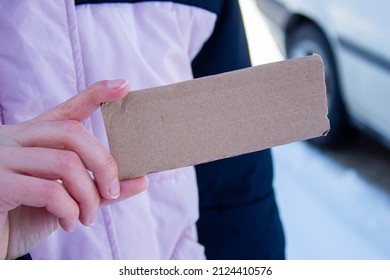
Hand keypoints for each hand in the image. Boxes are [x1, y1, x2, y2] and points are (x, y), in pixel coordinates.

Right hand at [0, 80, 147, 258]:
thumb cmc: (28, 217)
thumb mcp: (68, 198)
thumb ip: (100, 188)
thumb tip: (142, 180)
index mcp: (32, 138)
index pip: (67, 110)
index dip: (96, 95)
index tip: (124, 86)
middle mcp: (14, 139)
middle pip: (73, 133)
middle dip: (103, 164)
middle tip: (111, 192)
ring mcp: (2, 158)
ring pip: (66, 163)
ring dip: (88, 196)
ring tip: (87, 218)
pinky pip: (50, 190)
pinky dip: (70, 210)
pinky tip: (69, 224)